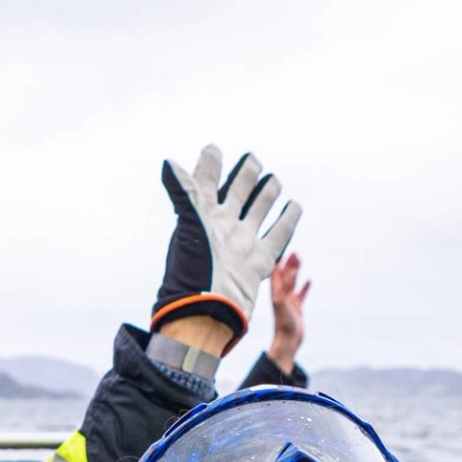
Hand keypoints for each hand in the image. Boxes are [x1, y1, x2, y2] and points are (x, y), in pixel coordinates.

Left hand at [152, 146, 300, 351]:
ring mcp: (241, 244)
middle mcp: (222, 227)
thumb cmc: (193, 270)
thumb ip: (184, 192)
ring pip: (258, 211)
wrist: (207, 313)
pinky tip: (294, 207)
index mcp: (202, 216)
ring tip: (272, 180)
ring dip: (265, 195)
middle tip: (252, 160)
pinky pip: (277, 236)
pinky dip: (287, 221)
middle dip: (244, 175)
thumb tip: (168, 163)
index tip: (213, 149)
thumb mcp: (190, 224)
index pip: (205, 182)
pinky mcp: (258, 262)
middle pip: (237, 193)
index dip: (209, 164)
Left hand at [265, 252, 309, 373]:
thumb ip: (283, 286)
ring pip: (293, 282)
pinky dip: (304, 287)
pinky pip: (301, 294)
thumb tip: (285, 269)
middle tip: (295, 252)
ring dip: (296, 271)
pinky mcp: (297, 308)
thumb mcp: (282, 302)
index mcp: (276, 292)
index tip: (284, 250)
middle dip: (290, 264)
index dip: (280, 262)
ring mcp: (289, 301)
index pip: (277, 273)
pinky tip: (309, 281)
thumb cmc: (283, 323)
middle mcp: (281, 295)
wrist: (287, 340)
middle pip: (286, 275)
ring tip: (300, 260)